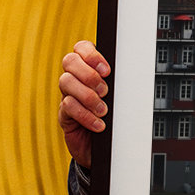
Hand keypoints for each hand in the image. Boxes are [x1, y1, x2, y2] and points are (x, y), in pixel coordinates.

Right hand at [58, 41, 110, 166]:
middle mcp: (76, 78)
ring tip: (103, 110)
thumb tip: (130, 71)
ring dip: (88, 96)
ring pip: (66, 82)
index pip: (81, 48)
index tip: (107, 70)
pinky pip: (68, 106)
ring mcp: (67, 95)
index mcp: (89, 67)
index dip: (91, 55)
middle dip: (89, 74)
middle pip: (70, 61)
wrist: (106, 146)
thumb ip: (119, 82)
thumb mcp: (119, 96)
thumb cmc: (115, 116)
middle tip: (105, 90)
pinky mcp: (64, 114)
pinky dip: (85, 115)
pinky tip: (98, 124)